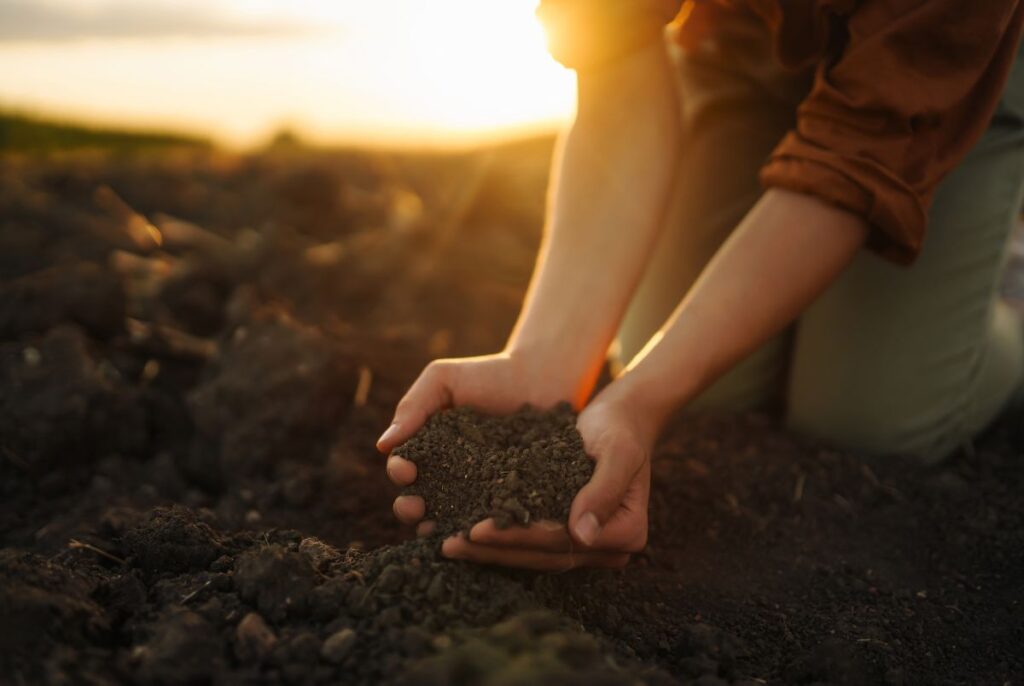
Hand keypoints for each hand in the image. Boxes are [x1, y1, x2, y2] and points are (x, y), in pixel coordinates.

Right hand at [377, 351, 575, 533]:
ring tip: (441, 532)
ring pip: (454, 520)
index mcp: (430, 452)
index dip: (400, 472)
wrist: (543, 377)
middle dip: (411, 509)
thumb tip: (383, 445)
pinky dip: (485, 530)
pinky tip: (481, 532)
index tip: (405, 469)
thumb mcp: (444, 380)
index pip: (405, 469)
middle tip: (415, 507)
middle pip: (422, 502)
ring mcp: (482, 494)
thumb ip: (414, 406)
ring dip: (442, 529)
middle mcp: (451, 478)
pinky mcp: (514, 502)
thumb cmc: (489, 374)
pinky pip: (495, 520)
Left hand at [441, 388, 655, 570]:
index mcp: (626, 534)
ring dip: (488, 551)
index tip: (477, 529)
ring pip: (531, 554)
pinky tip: (460, 531)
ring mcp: (584, 542)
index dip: (519, 538)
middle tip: (449, 544)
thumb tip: (583, 534)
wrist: (620, 418)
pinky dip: (495, 537)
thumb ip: (605, 489)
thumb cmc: (620, 428)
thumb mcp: (618, 451)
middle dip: (494, 550)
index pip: (562, 543)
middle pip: (543, 555)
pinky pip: (526, 539)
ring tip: (447, 543)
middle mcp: (605, 547)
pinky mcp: (563, 530)